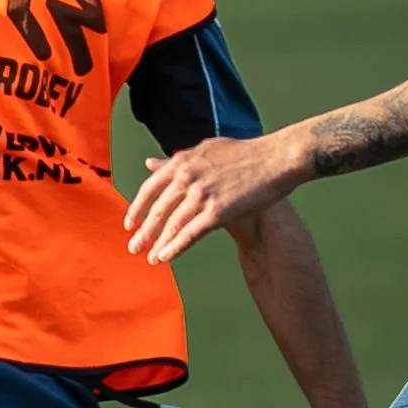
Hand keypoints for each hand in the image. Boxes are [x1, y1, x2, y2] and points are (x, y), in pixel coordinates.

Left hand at [126, 132, 305, 264]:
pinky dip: (174, 248)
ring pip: (171, 225)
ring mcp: (201, 194)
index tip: (130, 223)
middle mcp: (187, 177)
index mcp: (182, 161)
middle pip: (157, 210)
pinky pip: (189, 234)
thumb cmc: (247, 154)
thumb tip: (151, 164)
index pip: (150, 188)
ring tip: (149, 257)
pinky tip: (165, 257)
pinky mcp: (217, 211)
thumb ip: (178, 160)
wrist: (277, 159)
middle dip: (143, 231)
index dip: (137, 208)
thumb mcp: (207, 150)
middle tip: (132, 247)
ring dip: (158, 244)